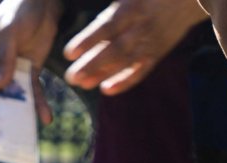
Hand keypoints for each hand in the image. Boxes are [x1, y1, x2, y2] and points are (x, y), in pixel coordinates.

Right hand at [0, 0, 64, 124]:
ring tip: (22, 132)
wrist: (44, 3)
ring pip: (14, 94)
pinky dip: (39, 103)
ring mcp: (13, 69)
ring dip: (19, 112)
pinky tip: (46, 118)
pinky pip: (34, 90)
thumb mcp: (9, 33)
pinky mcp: (30, 71)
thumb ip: (5, 59)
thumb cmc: (19, 10)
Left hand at [63, 0, 206, 94]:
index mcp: (132, 7)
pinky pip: (141, 70)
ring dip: (103, 75)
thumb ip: (110, 8)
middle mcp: (141, 27)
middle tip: (71, 77)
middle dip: (92, 65)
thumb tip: (93, 18)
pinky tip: (107, 90)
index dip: (88, 40)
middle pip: (115, 49)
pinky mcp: (158, 53)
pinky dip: (125, 81)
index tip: (69, 53)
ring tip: (82, 85)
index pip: (107, 26)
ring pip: (125, 62)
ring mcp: (151, 42)